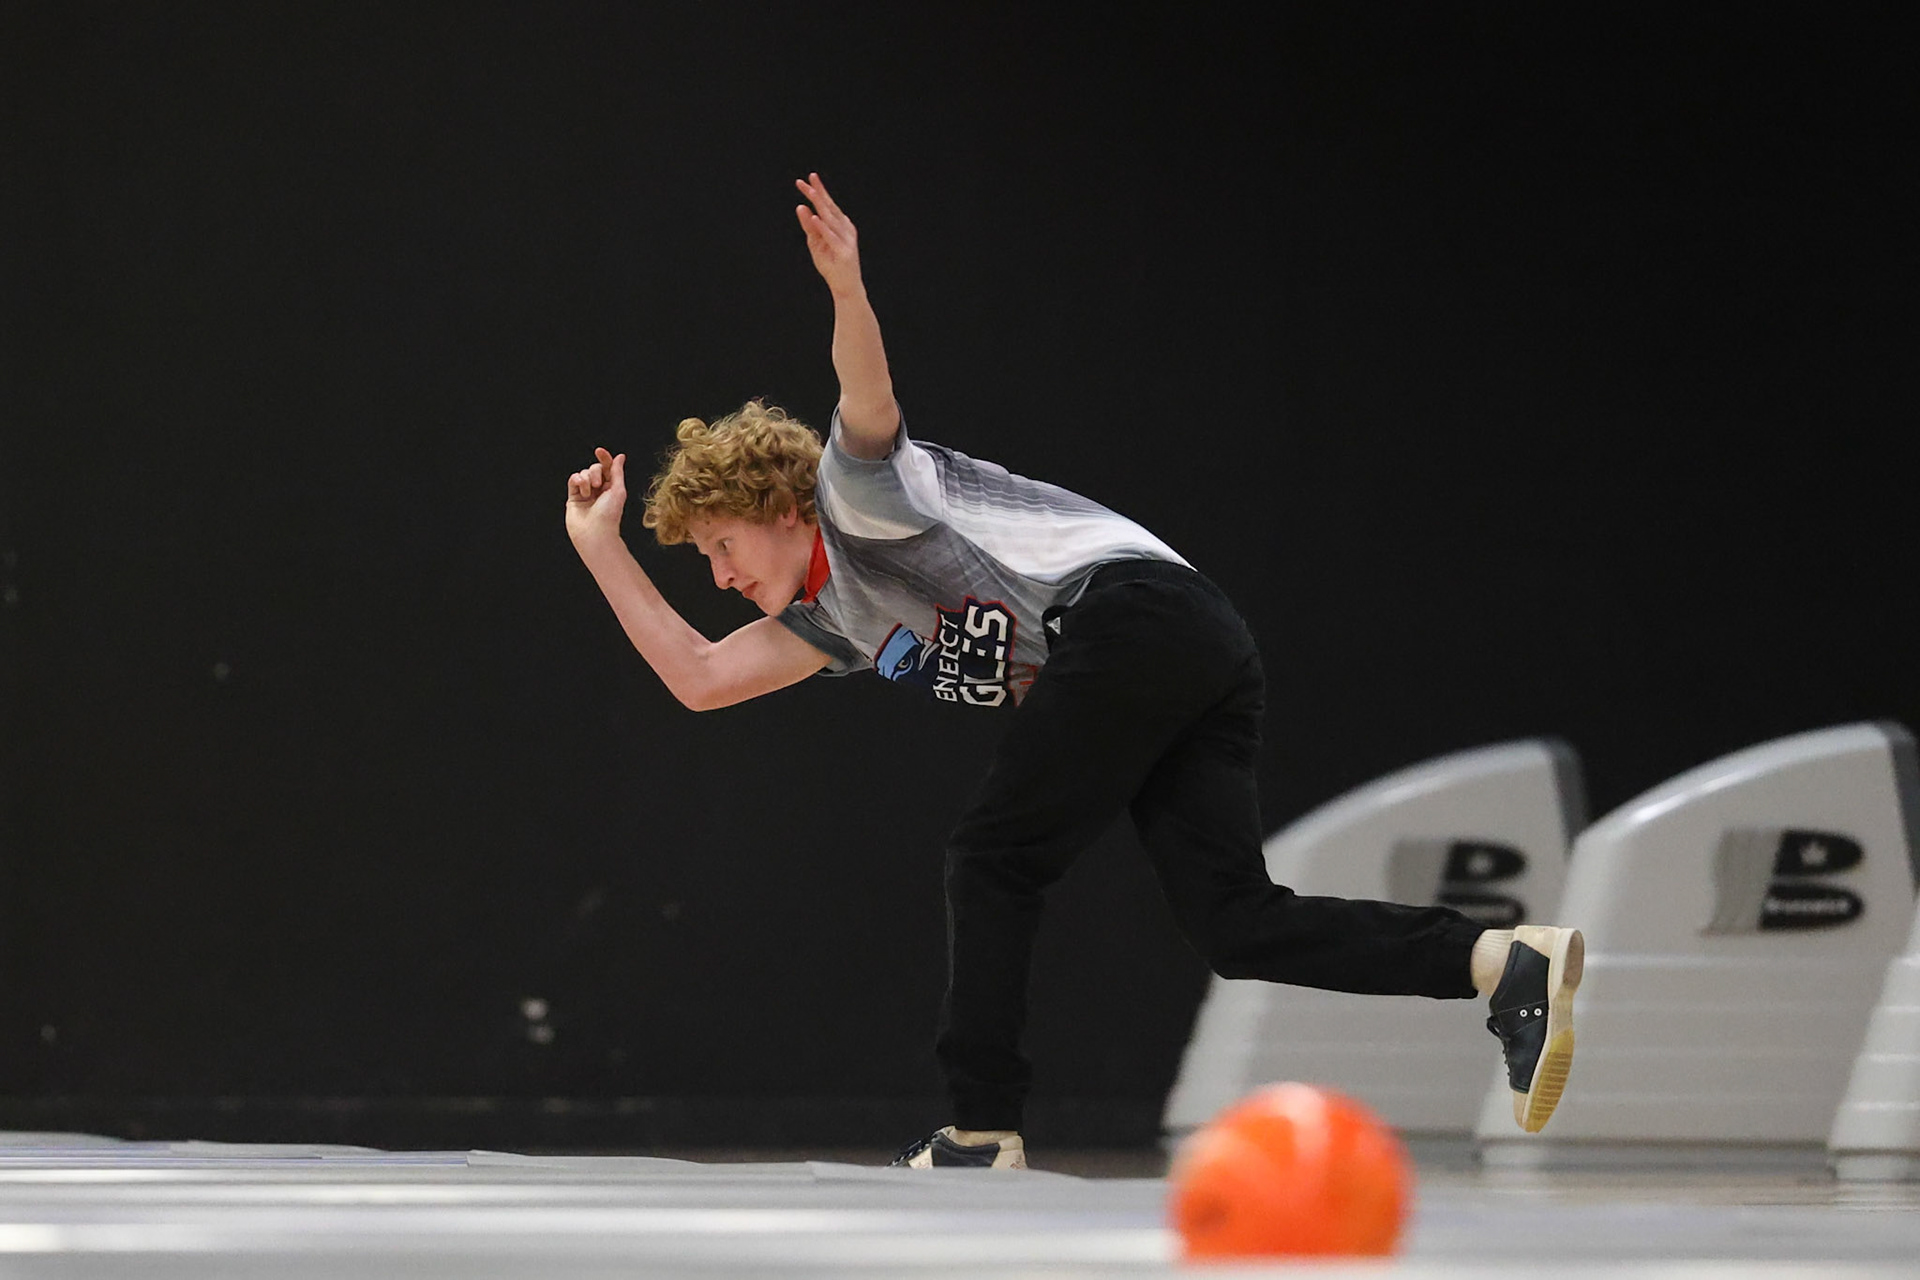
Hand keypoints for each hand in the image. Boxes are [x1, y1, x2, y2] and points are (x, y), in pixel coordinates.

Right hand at [566, 447, 627, 545]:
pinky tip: (582, 490)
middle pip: (594, 469)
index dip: (604, 458)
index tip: (599, 451)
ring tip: (589, 493)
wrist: (595, 532)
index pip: (607, 468)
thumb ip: (617, 471)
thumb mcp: (618, 490)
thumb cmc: (610, 515)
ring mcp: (586, 494)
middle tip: (598, 485)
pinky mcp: (573, 497)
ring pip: (583, 473)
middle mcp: (599, 490)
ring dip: (586, 479)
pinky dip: (577, 480)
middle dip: (595, 472)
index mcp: (612, 488)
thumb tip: (620, 457)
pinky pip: (573, 480)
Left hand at [794, 172, 862, 294]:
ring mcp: (846, 240)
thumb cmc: (831, 265)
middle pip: (829, 208)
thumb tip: (800, 207)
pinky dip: (823, 228)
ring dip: (820, 205)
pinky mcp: (844, 252)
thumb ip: (809, 226)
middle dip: (817, 193)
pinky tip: (815, 218)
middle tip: (806, 181)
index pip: (826, 205)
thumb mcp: (815, 243)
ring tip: (809, 193)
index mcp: (840, 224)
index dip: (816, 192)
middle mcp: (845, 229)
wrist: (846, 287)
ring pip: (830, 219)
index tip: (802, 181)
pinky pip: (832, 237)